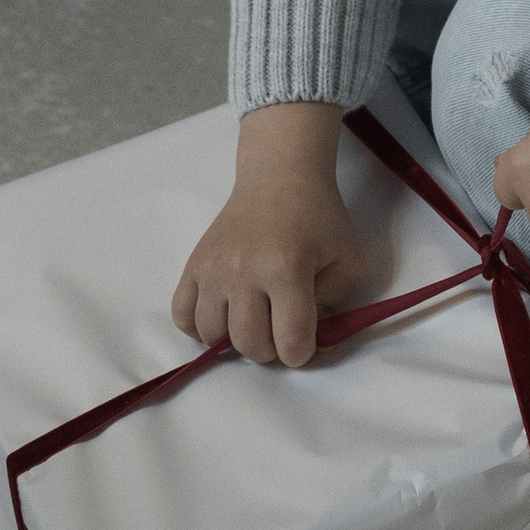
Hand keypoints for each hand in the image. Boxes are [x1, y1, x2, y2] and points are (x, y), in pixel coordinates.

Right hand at [174, 103, 365, 367]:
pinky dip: (199, 328)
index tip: (306, 338)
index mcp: (286, 269)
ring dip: (235, 340)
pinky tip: (222, 315)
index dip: (301, 352)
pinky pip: (182, 315)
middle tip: (280, 329)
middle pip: (249, 344)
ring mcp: (213, 268)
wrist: (280, 177)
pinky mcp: (193, 265)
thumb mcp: (347, 262)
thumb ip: (335, 309)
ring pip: (212, 335)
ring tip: (253, 319)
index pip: (289, 342)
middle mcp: (243, 271)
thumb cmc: (319, 219)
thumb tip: (308, 341)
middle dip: (271, 350)